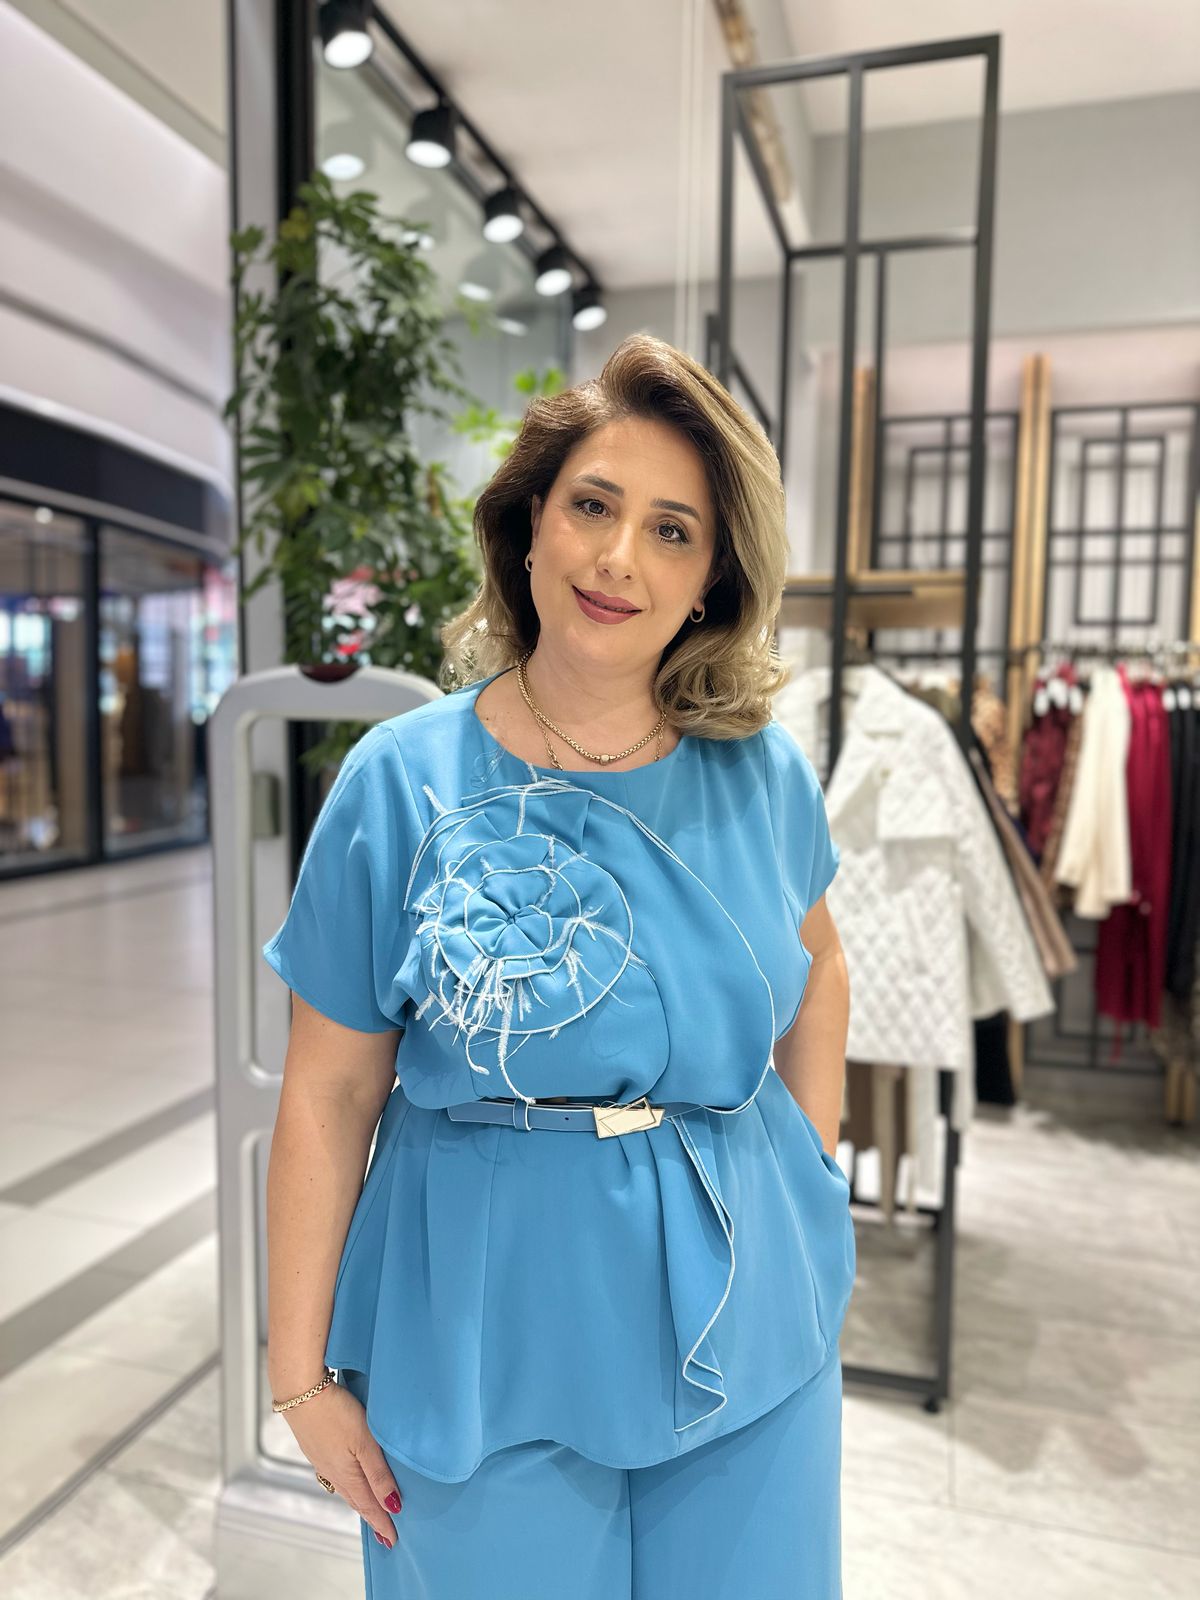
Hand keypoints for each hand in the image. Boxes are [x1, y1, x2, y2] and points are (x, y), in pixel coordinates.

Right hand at [283, 1381, 402, 1548]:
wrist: (300, 1393)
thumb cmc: (335, 1413)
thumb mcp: (365, 1441)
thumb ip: (378, 1473)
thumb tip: (392, 1506)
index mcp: (348, 1475)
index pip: (370, 1505)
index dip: (383, 1523)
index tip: (393, 1540)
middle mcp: (334, 1472)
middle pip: (357, 1501)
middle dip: (372, 1517)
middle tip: (384, 1534)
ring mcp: (323, 1460)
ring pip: (345, 1488)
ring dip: (359, 1502)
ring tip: (368, 1510)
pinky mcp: (317, 1448)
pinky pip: (336, 1475)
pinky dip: (347, 1485)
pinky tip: (348, 1479)